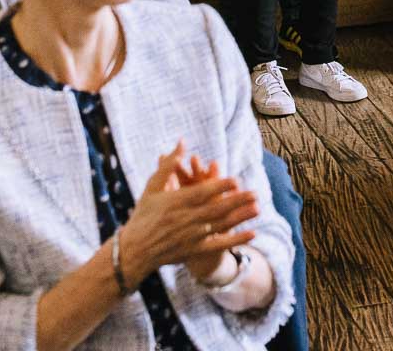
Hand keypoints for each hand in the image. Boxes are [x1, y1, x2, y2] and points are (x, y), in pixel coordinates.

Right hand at [118, 143, 258, 285]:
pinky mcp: (194, 250)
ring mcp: (190, 237)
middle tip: (255, 193)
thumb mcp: (152, 187)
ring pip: (220, 226)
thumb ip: (168, 165)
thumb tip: (182, 142)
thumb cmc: (143, 214)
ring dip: (240, 217)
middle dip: (236, 201)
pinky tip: (252, 233)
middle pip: (215, 209)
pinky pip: (219, 245)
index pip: (201, 193)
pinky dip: (236, 239)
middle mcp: (185, 220)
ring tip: (257, 208)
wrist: (135, 250)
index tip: (236, 180)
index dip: (219, 187)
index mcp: (175, 202)